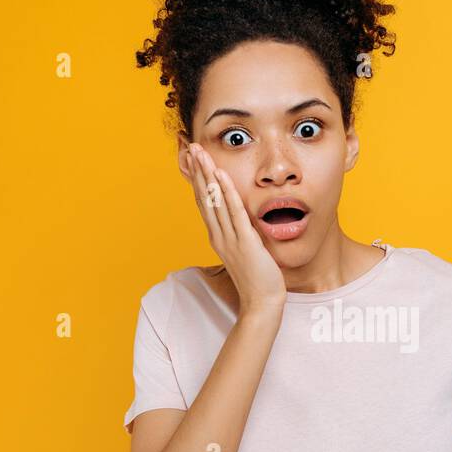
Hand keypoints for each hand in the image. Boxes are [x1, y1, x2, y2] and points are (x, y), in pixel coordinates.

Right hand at [184, 142, 285, 314]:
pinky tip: (221, 174)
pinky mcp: (244, 242)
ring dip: (207, 173)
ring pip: (214, 200)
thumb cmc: (257, 280)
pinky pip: (233, 212)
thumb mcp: (246, 251)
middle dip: (198, 170)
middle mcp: (219, 235)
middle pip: (204, 196)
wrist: (261, 304)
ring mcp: (229, 238)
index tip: (193, 160)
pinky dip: (227, 191)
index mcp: (219, 236)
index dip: (198, 180)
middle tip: (190, 147)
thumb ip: (241, 234)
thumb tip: (243, 221)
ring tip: (199, 152)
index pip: (205, 202)